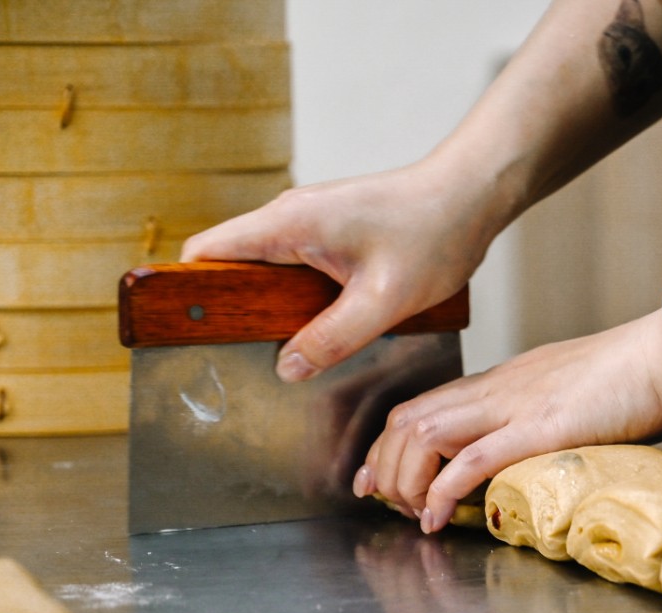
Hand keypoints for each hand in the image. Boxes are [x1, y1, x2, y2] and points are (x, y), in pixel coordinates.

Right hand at [181, 156, 502, 380]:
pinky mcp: (332, 232)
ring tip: (292, 348)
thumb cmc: (434, 232)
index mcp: (287, 223)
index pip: (205, 253)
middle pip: (232, 266)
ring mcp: (311, 223)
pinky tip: (326, 328)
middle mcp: (290, 217)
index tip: (190, 334)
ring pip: (267, 271)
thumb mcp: (383, 300)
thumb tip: (286, 368)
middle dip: (234, 311)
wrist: (473, 194)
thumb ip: (332, 338)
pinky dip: (300, 299)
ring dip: (274, 309)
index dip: (188, 292)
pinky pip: (297, 269)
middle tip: (248, 357)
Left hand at [353, 311, 661, 532]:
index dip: (388, 445)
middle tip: (386, 505)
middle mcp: (497, 389)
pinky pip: (473, 459)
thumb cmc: (635, 379)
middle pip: (408, 419)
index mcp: (503, 381)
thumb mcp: (571, 395)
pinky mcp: (539, 429)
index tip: (376, 478)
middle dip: (385, 466)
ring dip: (406, 481)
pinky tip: (437, 519)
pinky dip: (443, 491)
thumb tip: (535, 447)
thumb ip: (542, 417)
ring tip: (413, 516)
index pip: (422, 407)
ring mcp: (514, 406)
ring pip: (425, 435)